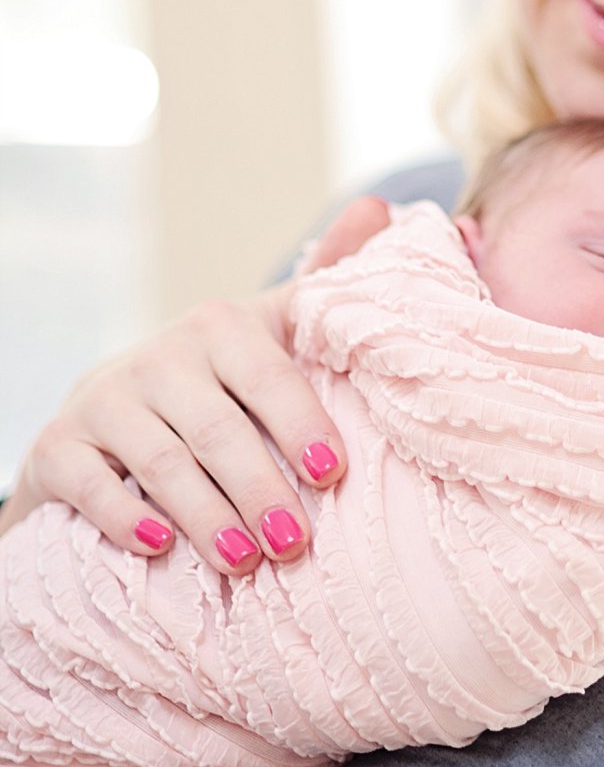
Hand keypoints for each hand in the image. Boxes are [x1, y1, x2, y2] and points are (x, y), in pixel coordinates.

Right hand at [0, 196, 391, 571]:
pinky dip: (123, 516)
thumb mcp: (268, 330)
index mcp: (222, 326)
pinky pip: (91, 484)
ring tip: (244, 561)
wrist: (107, 413)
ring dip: (206, 515)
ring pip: (162, 462)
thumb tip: (381, 205)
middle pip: (219, 429)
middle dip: (261, 488)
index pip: (269, 375)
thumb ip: (326, 277)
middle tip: (295, 543)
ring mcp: (107, 399)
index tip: (333, 473)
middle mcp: (163, 356)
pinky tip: (157, 546)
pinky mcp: (60, 446)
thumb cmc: (215, 380)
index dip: (302, 422)